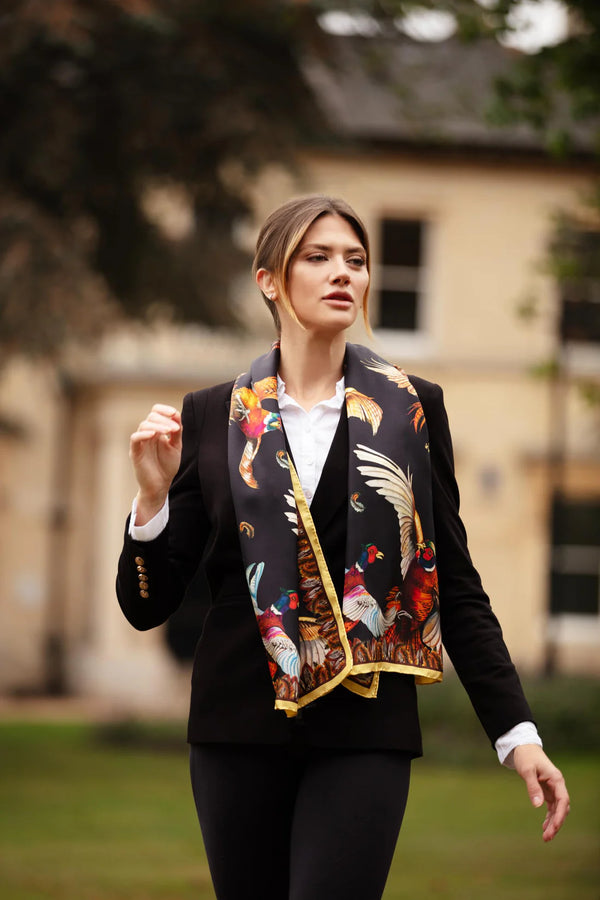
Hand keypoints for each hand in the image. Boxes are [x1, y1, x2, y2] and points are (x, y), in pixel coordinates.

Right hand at [129, 404, 181, 522]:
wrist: (160, 485)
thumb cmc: (167, 466)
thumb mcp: (176, 446)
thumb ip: (177, 431)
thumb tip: (177, 414)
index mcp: (157, 430)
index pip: (155, 412)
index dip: (164, 409)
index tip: (174, 413)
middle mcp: (147, 434)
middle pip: (151, 417)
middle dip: (164, 420)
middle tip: (175, 429)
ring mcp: (141, 442)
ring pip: (143, 425)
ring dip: (158, 425)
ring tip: (169, 431)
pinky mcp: (135, 452)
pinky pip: (135, 438)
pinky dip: (143, 434)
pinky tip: (154, 434)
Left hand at [513, 744, 569, 841]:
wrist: (524, 747)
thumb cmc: (526, 756)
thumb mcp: (527, 770)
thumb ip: (532, 787)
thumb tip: (537, 805)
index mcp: (556, 779)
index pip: (563, 800)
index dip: (560, 815)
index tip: (555, 827)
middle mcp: (557, 785)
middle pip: (562, 808)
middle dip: (556, 824)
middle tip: (547, 837)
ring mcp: (553, 789)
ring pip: (557, 810)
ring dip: (553, 823)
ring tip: (545, 837)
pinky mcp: (547, 791)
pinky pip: (552, 807)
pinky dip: (549, 817)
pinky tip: (544, 826)